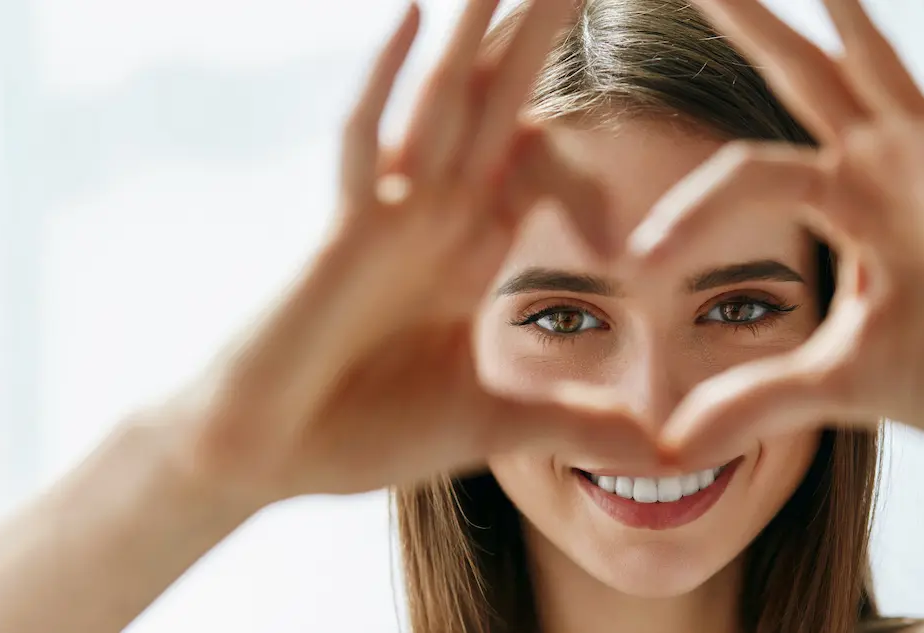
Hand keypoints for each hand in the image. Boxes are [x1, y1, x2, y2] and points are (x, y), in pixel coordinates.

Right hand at [153, 0, 656, 501]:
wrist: (264, 459)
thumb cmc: (360, 434)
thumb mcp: (493, 425)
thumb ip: (573, 424)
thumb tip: (659, 452)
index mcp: (469, 252)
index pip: (533, 164)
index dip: (575, 131)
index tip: (620, 87)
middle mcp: (433, 218)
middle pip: (496, 106)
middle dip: (537, 36)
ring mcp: (387, 218)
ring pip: (442, 103)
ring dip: (479, 33)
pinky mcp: (342, 233)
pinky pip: (366, 143)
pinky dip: (386, 82)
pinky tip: (413, 14)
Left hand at [631, 0, 923, 465]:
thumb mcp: (832, 385)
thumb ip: (753, 402)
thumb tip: (670, 448)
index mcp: (838, 202)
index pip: (742, 177)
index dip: (689, 212)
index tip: (636, 259)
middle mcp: (878, 165)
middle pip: (796, 75)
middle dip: (748, 22)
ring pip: (872, 62)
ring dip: (839, 8)